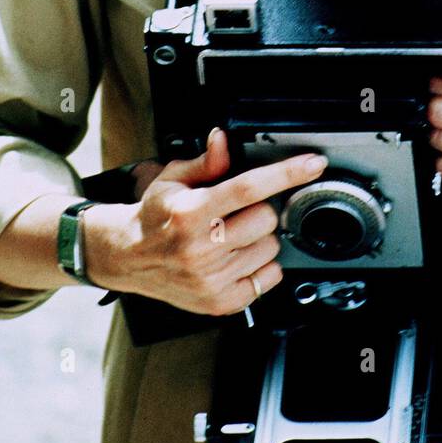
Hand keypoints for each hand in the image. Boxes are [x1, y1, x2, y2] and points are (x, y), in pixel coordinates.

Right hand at [85, 129, 327, 315]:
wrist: (128, 258)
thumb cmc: (155, 216)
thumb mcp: (173, 180)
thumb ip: (205, 162)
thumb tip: (223, 140)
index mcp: (191, 212)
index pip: (249, 188)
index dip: (286, 173)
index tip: (313, 164)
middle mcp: (201, 248)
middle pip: (266, 218)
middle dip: (259, 210)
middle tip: (237, 212)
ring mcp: (211, 279)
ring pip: (271, 247)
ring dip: (259, 238)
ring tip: (231, 237)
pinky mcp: (219, 302)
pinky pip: (269, 278)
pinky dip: (260, 265)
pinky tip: (236, 258)